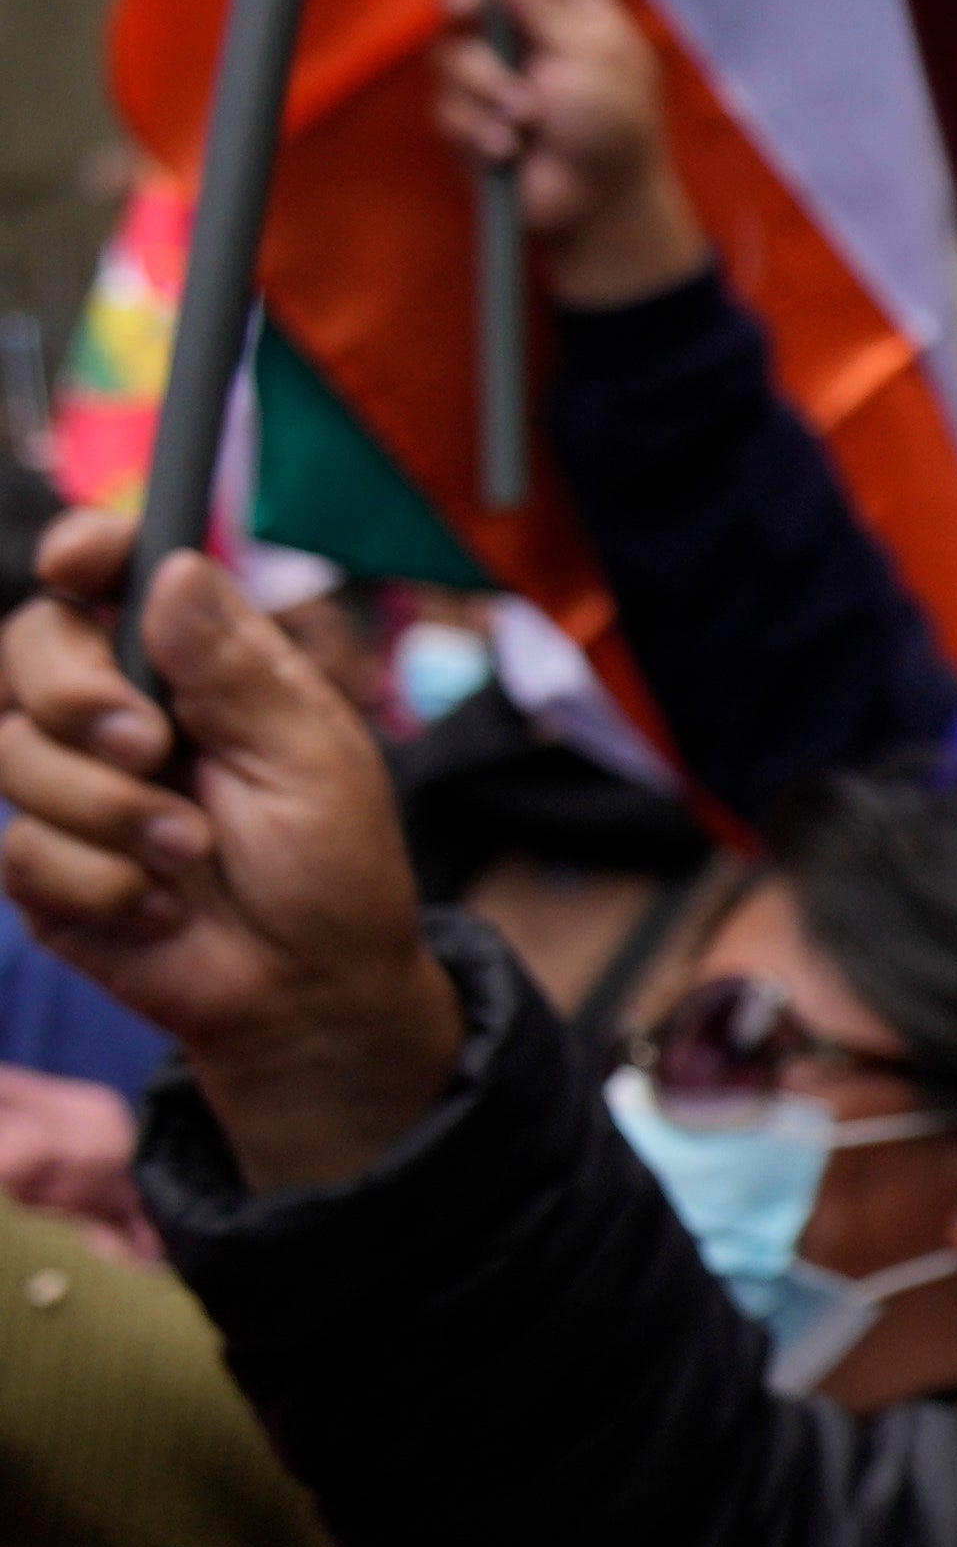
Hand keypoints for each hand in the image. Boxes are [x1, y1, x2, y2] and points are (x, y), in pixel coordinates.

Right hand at [0, 506, 460, 1187]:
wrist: (312, 994)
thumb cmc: (333, 871)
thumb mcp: (313, 764)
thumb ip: (239, 671)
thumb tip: (177, 569)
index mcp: (194, 668)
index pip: (113, 578)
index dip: (84, 552)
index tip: (77, 564)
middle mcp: (122, 712)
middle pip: (28, 646)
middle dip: (77, 694)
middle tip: (151, 746)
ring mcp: (72, 786)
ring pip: (10, 751)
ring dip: (109, 810)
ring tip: (192, 851)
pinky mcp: (45, 867)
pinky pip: (22, 853)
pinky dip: (105, 885)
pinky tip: (165, 908)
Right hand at [431, 0, 704, 310]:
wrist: (597, 209)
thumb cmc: (615, 132)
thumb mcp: (591, 63)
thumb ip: (547, 8)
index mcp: (575, 9)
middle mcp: (530, 31)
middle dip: (464, 2)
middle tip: (468, 13)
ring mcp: (498, 73)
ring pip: (451, 52)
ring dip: (483, 89)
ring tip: (523, 121)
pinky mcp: (472, 115)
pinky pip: (446, 103)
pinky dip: (476, 127)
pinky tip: (507, 150)